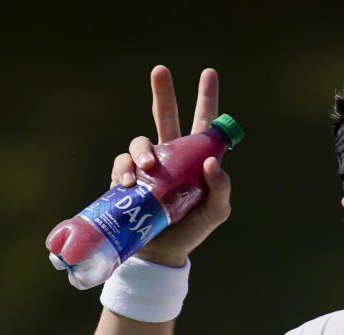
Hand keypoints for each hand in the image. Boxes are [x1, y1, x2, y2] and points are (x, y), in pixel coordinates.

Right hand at [109, 66, 231, 267]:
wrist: (162, 254)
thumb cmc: (193, 231)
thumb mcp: (217, 212)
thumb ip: (222, 188)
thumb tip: (212, 162)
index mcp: (196, 160)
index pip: (204, 125)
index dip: (206, 99)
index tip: (208, 73)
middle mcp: (172, 158)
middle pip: (166, 117)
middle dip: (163, 92)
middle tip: (160, 70)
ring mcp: (148, 167)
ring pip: (141, 140)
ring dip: (142, 148)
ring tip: (147, 165)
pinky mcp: (128, 180)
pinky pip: (122, 164)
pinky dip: (125, 168)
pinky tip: (130, 181)